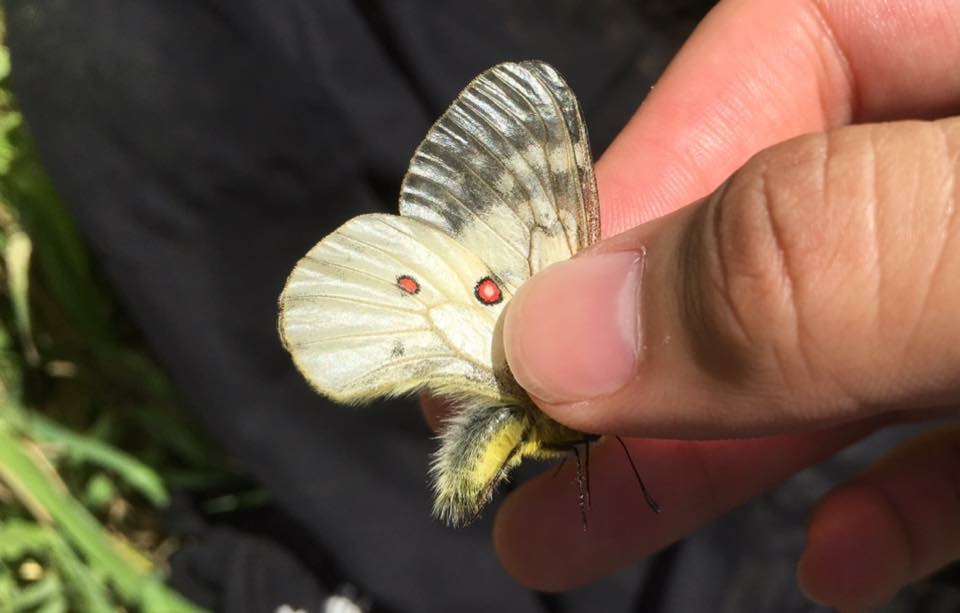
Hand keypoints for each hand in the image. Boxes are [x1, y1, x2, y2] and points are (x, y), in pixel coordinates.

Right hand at [494, 1, 959, 608]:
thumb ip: (819, 264)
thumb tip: (573, 333)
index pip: (783, 47)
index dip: (637, 186)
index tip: (530, 331)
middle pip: (792, 225)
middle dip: (645, 355)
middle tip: (510, 455)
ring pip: (857, 339)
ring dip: (724, 448)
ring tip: (585, 532)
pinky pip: (955, 419)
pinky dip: (891, 494)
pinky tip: (839, 557)